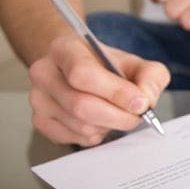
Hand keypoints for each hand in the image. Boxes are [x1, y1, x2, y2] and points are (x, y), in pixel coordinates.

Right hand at [28, 35, 169, 146]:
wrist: (82, 70)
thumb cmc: (108, 66)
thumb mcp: (136, 63)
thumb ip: (150, 76)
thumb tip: (146, 100)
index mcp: (65, 49)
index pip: (83, 74)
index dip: (116, 93)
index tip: (140, 103)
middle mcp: (44, 73)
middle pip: (81, 105)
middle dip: (118, 116)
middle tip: (137, 115)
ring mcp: (39, 99)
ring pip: (82, 126)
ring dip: (109, 125)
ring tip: (117, 113)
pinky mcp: (41, 121)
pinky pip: (76, 139)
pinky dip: (97, 134)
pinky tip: (101, 120)